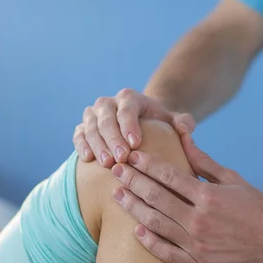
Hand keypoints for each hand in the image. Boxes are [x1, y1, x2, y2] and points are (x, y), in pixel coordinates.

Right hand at [73, 88, 195, 167]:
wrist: (140, 126)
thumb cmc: (158, 126)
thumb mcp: (174, 122)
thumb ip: (184, 123)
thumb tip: (184, 128)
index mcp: (130, 98)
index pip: (127, 108)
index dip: (129, 125)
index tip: (135, 144)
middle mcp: (108, 103)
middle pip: (106, 118)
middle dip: (112, 139)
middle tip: (121, 159)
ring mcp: (93, 115)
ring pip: (90, 127)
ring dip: (97, 145)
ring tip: (107, 164)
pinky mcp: (83, 128)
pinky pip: (78, 134)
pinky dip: (81, 145)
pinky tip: (87, 159)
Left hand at [110, 131, 262, 262]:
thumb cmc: (255, 206)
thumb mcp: (232, 179)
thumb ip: (203, 161)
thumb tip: (183, 135)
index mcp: (209, 197)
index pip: (168, 176)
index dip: (146, 164)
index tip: (131, 156)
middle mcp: (200, 221)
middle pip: (156, 198)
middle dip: (133, 181)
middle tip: (116, 171)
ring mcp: (198, 245)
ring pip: (156, 224)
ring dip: (134, 208)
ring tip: (117, 196)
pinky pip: (167, 254)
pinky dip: (149, 242)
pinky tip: (136, 230)